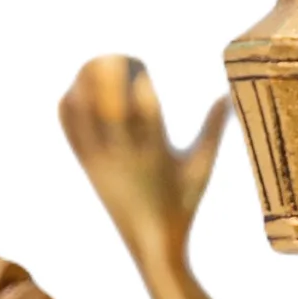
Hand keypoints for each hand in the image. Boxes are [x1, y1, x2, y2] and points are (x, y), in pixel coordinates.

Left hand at [58, 56, 226, 255]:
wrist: (150, 241)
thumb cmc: (183, 203)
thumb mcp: (202, 166)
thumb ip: (214, 129)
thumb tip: (227, 95)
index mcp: (156, 153)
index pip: (143, 109)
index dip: (139, 81)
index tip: (141, 65)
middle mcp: (124, 155)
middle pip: (107, 105)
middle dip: (108, 76)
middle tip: (116, 57)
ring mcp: (101, 160)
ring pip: (83, 113)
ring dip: (85, 85)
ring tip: (96, 64)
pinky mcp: (87, 165)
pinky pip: (70, 128)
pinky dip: (70, 104)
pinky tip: (78, 88)